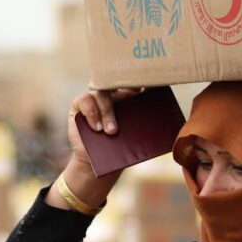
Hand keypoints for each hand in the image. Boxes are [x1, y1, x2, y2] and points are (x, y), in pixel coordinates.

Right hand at [45, 88, 140, 211]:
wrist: (97, 161)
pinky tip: (97, 127)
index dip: (139, 80)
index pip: (135, 83)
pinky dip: (92, 112)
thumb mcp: (133, 136)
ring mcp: (95, 98)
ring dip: (107, 112)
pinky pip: (84, 100)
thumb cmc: (119, 148)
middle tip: (132, 99)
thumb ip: (143, 126)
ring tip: (111, 132)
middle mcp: (112, 94)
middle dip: (123, 93)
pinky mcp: (79, 104)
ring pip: (102, 94)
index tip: (146, 86)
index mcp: (129, 98)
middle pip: (117, 84)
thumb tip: (162, 127)